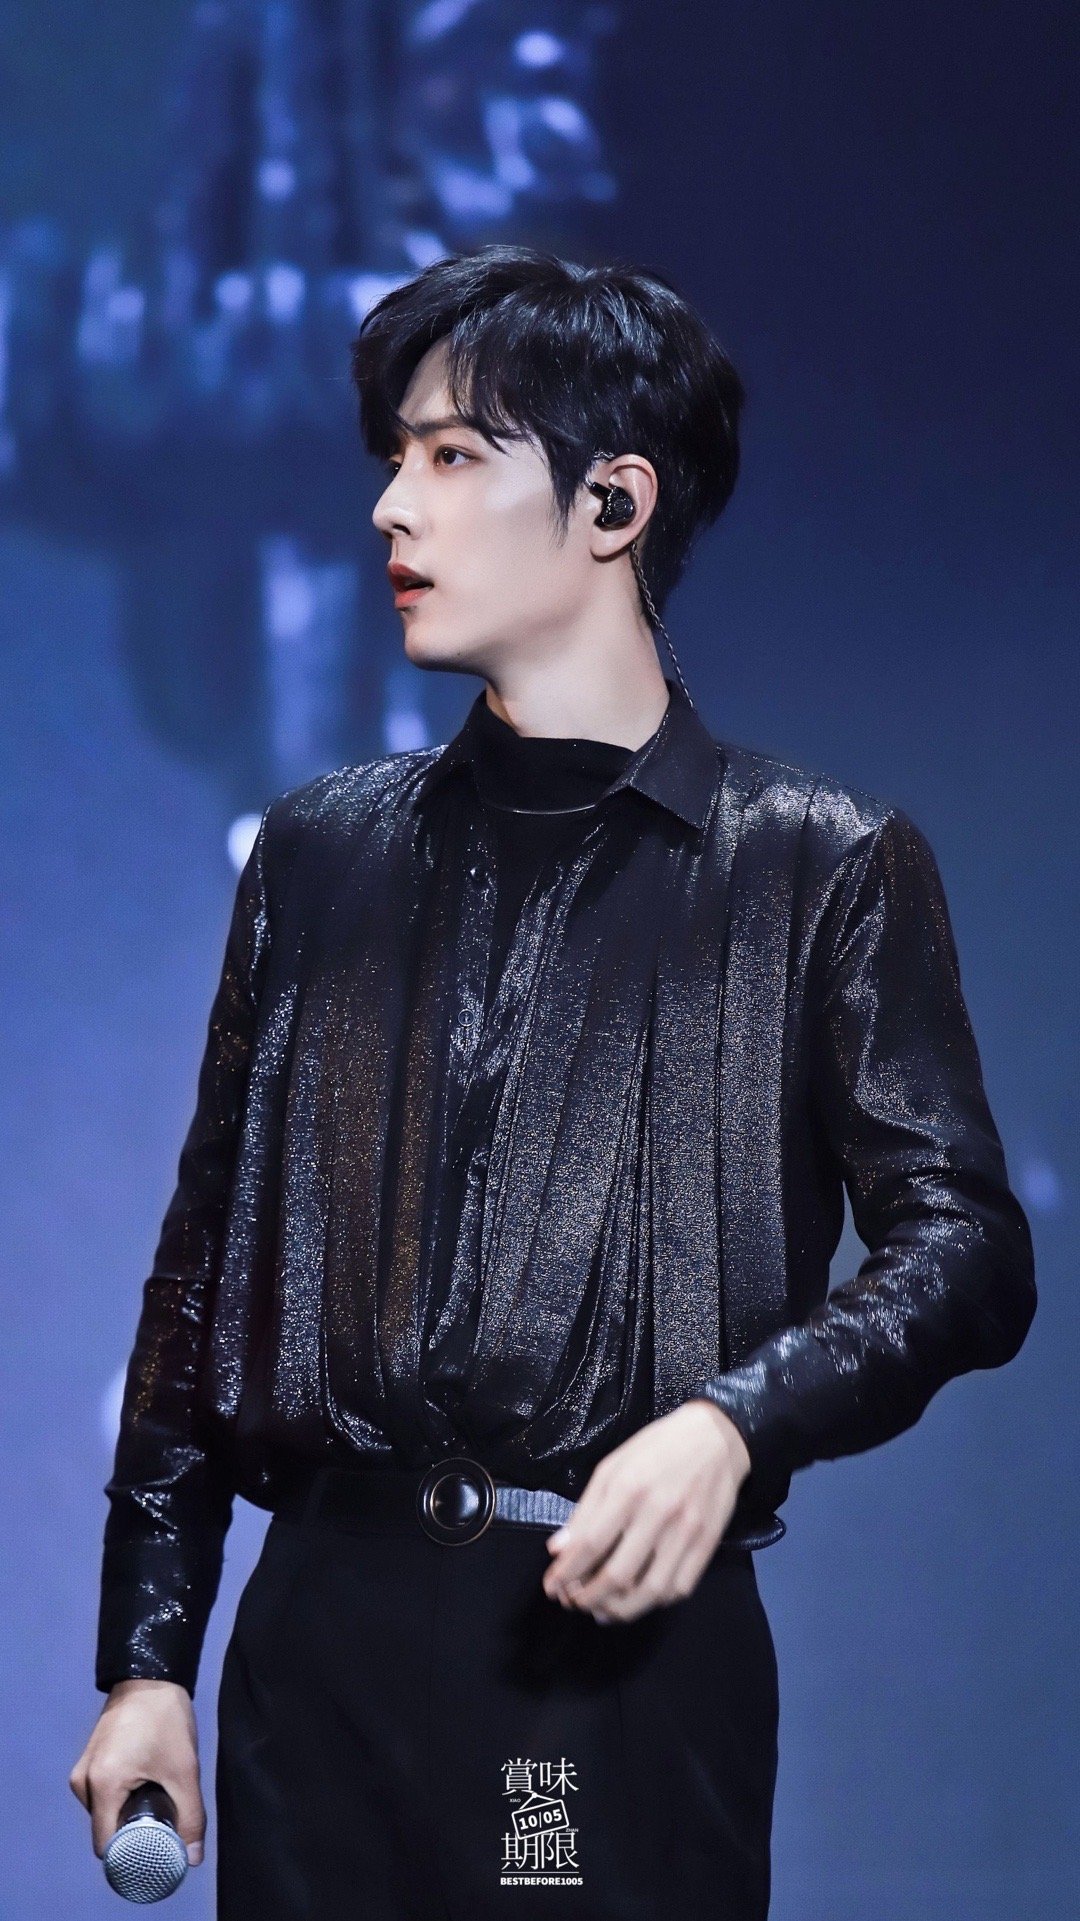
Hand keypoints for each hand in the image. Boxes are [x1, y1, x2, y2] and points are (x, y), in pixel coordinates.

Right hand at [69, 1678, 205, 1866]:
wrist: (150, 1676)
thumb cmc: (165, 1722)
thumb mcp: (184, 1771)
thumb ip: (190, 1816)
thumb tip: (193, 1858)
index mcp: (100, 1787)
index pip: (105, 1845)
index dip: (128, 1856)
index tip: (152, 1855)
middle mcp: (82, 1782)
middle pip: (105, 1828)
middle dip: (132, 1832)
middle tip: (162, 1824)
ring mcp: (82, 1770)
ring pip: (104, 1811)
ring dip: (127, 1813)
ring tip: (156, 1799)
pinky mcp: (88, 1759)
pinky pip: (102, 1794)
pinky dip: (121, 1798)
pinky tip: (144, 1785)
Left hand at [542, 1399, 752, 1622]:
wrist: (716, 1437)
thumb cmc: (656, 1448)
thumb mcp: (613, 1466)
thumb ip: (586, 1509)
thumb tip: (559, 1550)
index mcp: (629, 1488)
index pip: (590, 1544)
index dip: (566, 1572)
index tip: (551, 1587)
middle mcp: (658, 1513)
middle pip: (618, 1575)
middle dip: (588, 1598)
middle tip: (574, 1601)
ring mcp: (687, 1532)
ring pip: (651, 1591)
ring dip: (620, 1610)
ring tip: (602, 1610)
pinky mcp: (708, 1543)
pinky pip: (680, 1587)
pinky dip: (654, 1601)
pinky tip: (638, 1598)